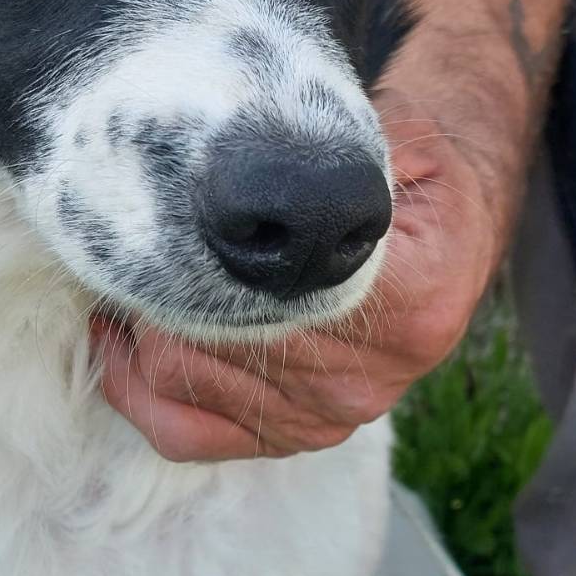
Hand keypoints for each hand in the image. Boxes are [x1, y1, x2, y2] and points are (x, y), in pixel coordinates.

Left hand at [90, 86, 503, 461]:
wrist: (455, 231)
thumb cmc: (417, 179)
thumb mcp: (403, 141)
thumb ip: (340, 152)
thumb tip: (254, 159)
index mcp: (405, 301)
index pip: (263, 292)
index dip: (190, 256)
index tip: (154, 217)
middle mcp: (368, 376)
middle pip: (212, 341)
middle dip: (153, 290)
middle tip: (121, 243)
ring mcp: (330, 415)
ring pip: (186, 385)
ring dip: (139, 334)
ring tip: (120, 279)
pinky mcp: (299, 434)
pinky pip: (191, 435)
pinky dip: (139, 394)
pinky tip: (121, 344)